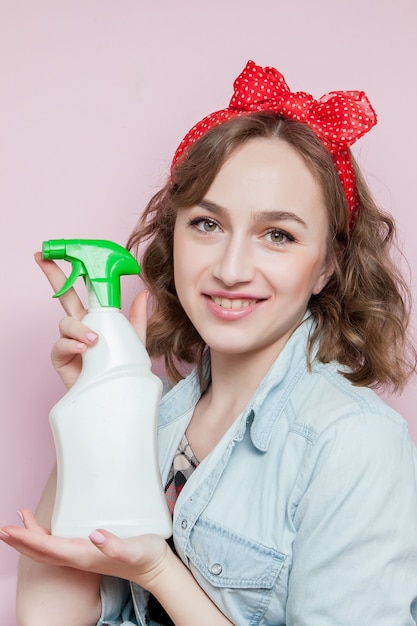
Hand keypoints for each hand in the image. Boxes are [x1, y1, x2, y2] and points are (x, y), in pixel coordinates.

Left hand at [1, 510, 169, 588]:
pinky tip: (48, 528)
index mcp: (84, 556)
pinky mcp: (89, 552)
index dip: (27, 538)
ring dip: (30, 538)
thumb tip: (96, 536)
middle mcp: (79, 558)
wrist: (155, 569)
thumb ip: (115, 546)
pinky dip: (47, 537)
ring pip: (49, 550)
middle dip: (21, 540)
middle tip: (4, 528)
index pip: (48, 547)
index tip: (9, 528)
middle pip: (42, 552)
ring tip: (19, 523)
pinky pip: (60, 546)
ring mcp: (83, 556)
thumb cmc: (146, 557)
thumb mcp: (134, 550)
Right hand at [36, 252, 147, 387]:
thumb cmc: (121, 367)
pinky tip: (83, 349)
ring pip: (66, 322)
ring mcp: (69, 340)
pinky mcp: (61, 357)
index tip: (66, 253)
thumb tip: (142, 293)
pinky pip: (61, 345)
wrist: (114, 394)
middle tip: (42, 258)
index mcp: (95, 317)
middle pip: (63, 295)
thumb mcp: (134, 340)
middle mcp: (79, 325)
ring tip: (93, 341)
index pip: (83, 290)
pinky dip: (72, 344)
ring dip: (79, 329)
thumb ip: (137, 318)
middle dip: (53, 276)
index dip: (76, 273)